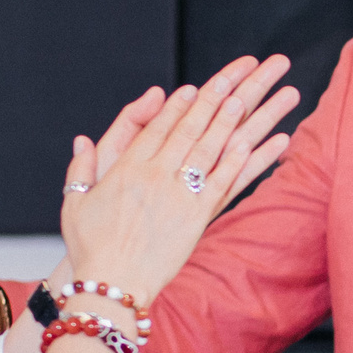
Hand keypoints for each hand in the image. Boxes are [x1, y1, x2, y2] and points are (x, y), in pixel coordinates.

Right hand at [60, 56, 297, 302]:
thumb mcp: (75, 199)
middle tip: (252, 68)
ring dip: (244, 117)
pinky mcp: (201, 215)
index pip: (161, 125)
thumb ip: (83, 164)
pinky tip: (278, 140)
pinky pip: (233, 180)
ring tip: (266, 92)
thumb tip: (84, 137)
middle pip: (196, 125)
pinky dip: (255, 159)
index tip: (204, 84)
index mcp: (128, 166)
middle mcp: (158, 174)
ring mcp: (182, 194)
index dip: (184, 102)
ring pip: (218, 146)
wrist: (110, 284)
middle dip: (223, 93)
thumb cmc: (89, 244)